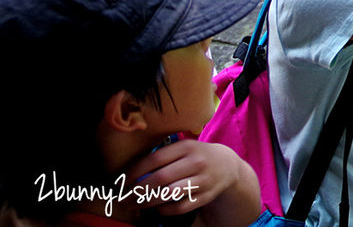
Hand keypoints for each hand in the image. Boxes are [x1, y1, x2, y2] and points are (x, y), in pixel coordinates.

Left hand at [125, 140, 258, 221]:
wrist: (227, 166)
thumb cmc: (196, 156)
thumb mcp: (184, 148)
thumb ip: (163, 156)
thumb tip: (131, 171)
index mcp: (187, 147)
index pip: (156, 158)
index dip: (135, 171)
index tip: (121, 181)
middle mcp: (196, 162)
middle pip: (161, 178)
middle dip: (138, 190)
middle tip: (124, 197)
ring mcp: (203, 180)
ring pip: (170, 194)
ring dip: (148, 202)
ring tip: (134, 205)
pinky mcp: (206, 196)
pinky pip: (181, 207)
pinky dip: (165, 210)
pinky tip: (156, 208)